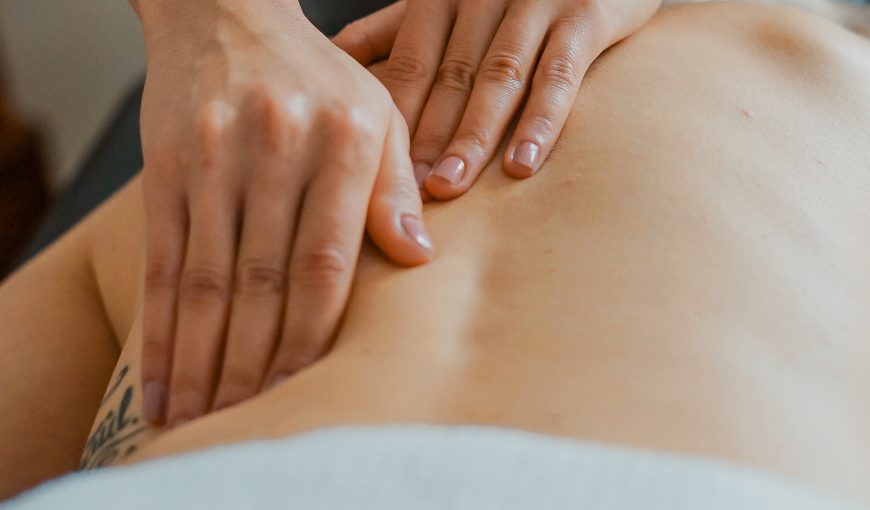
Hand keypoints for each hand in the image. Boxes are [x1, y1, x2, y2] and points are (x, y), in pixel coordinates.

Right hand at [137, 0, 433, 425]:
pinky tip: (161, 373)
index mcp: (342, 140)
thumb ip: (396, 187)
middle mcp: (276, 148)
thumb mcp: (377, 113)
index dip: (313, 334)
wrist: (226, 16)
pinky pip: (162, 259)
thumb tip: (418, 258)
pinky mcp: (166, 167)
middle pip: (263, 280)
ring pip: (207, 279)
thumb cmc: (317, 78)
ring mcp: (213, 158)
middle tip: (247, 421)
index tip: (305, 389)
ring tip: (200, 416)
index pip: (327, 259)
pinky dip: (160, 326)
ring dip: (203, 358)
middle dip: (254, 362)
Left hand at [333, 0, 659, 197]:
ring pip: (498, 79)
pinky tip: (522, 164)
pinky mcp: (586, 15)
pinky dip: (540, 122)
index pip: (411, 65)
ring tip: (450, 185)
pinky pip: (559, 75)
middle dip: (427, 138)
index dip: (394, 121)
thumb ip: (393, 29)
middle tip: (406, 191)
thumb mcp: (446, 1)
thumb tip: (334, 57)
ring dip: (472, 136)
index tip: (375, 172)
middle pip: (450, 77)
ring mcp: (536, 2)